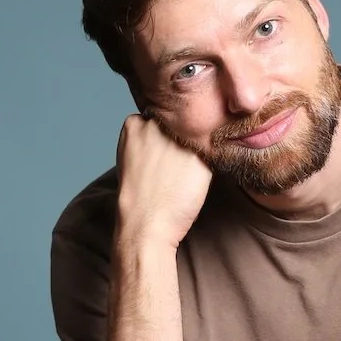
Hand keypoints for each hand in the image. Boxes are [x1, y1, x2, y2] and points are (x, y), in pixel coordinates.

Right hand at [114, 111, 212, 249]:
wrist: (146, 223)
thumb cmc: (138, 196)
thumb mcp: (131, 156)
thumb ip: (146, 137)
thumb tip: (168, 130)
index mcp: (135, 122)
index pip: (158, 117)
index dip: (163, 138)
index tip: (161, 156)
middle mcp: (157, 124)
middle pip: (178, 123)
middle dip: (180, 140)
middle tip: (174, 167)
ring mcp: (178, 137)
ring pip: (195, 136)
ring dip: (194, 152)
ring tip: (182, 176)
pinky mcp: (199, 155)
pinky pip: (209, 153)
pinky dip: (206, 166)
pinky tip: (193, 181)